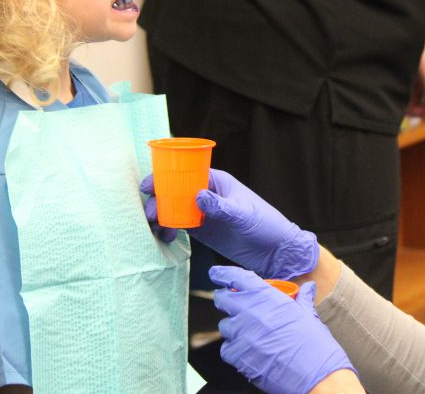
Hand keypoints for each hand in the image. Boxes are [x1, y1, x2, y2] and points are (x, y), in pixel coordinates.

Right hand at [141, 169, 318, 278]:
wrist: (275, 252)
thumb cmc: (265, 225)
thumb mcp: (243, 214)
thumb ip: (220, 206)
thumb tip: (197, 196)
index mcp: (216, 181)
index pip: (185, 173)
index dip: (164, 177)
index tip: (149, 186)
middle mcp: (207, 194)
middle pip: (174, 191)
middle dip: (158, 200)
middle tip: (150, 215)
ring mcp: (203, 212)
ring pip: (174, 209)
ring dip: (160, 215)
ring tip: (155, 228)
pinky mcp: (202, 230)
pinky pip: (179, 225)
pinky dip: (168, 229)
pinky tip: (164, 237)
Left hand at [211, 266, 356, 393]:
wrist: (314, 375)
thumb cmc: (314, 345)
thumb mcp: (308, 315)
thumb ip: (302, 299)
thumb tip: (308, 287)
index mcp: (266, 297)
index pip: (236, 278)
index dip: (223, 274)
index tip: (217, 274)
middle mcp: (249, 312)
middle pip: (223, 299)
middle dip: (225, 299)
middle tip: (231, 303)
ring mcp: (241, 335)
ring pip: (224, 325)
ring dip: (232, 327)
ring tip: (247, 332)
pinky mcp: (238, 357)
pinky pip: (226, 349)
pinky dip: (232, 349)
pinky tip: (246, 350)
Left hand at [407, 38, 424, 120]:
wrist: (405, 35)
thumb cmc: (419, 52)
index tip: (422, 115)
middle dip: (421, 112)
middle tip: (406, 109)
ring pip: (421, 105)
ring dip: (412, 107)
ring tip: (400, 101)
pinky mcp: (415, 83)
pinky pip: (413, 98)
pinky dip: (407, 100)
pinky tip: (399, 97)